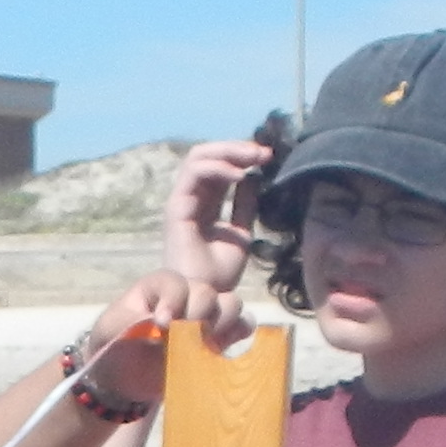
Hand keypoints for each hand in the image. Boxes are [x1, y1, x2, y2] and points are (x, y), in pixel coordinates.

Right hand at [163, 143, 261, 297]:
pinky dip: (218, 168)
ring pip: (199, 157)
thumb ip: (244, 205)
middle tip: (264, 151)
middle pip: (209, 155)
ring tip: (255, 156)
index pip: (220, 166)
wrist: (206, 298)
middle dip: (238, 148)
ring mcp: (182, 200)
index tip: (269, 157)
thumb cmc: (219, 274)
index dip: (243, 157)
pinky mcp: (176, 207)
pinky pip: (195, 175)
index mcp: (205, 202)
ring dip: (229, 152)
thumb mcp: (241, 232)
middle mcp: (191, 197)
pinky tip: (240, 174)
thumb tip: (254, 177)